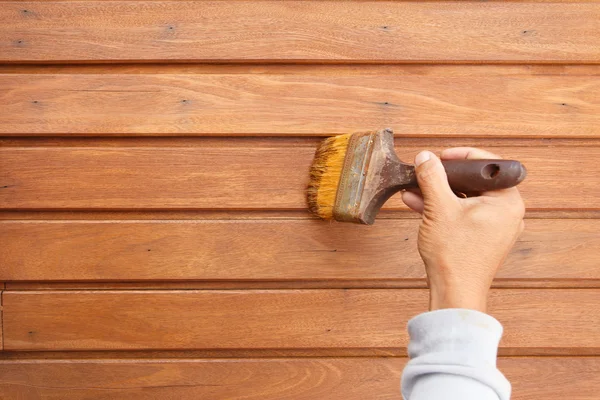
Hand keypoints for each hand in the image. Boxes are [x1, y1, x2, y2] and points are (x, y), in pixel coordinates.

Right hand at [402, 148, 524, 312]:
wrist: (454, 291)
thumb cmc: (455, 255)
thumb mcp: (439, 208)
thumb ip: (432, 177)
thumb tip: (425, 157)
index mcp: (507, 201)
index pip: (489, 165)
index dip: (462, 156)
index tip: (441, 157)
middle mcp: (506, 212)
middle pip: (474, 181)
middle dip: (444, 177)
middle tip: (426, 172)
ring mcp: (494, 226)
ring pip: (465, 198)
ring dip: (438, 193)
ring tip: (414, 188)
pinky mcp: (481, 237)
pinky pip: (462, 214)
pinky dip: (442, 208)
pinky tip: (418, 204)